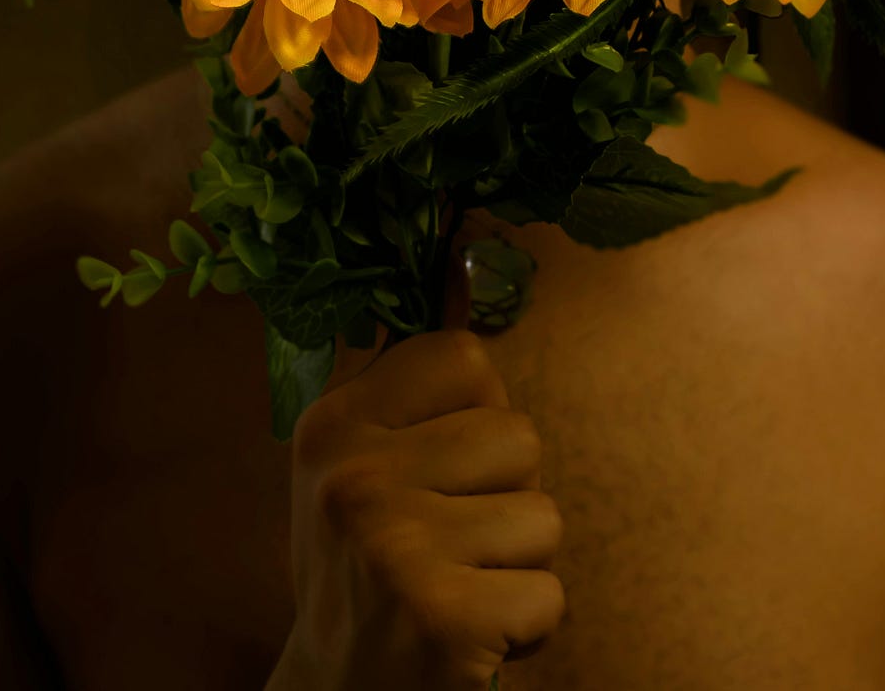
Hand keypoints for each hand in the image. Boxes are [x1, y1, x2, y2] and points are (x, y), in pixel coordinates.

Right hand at [272, 242, 565, 690]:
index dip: (477, 414)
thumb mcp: (364, 461)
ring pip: (543, 518)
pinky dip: (527, 627)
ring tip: (461, 588)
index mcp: (335, 423)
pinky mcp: (441, 621)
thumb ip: (415, 377)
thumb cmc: (369, 566)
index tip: (440, 466)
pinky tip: (472, 637)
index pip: (467, 357)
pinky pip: (549, 595)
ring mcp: (395, 549)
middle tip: (450, 544)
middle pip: (519, 436)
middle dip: (506, 497)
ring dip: (520, 565)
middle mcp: (354, 477)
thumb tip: (471, 247)